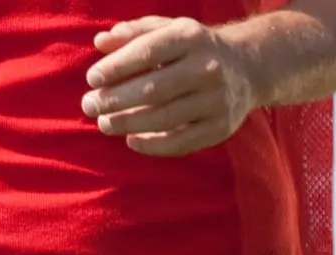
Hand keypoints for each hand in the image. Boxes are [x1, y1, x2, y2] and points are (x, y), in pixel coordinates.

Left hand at [83, 16, 256, 157]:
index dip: (117, 67)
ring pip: (166, 118)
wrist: (246, 69)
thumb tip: (100, 42)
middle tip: (89, 106)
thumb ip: (134, 33)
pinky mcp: (220, 128)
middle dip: (117, 99)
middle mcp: (206, 68)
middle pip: (154, 89)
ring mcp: (216, 101)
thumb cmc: (194, 48)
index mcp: (190, 37)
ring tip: (105, 124)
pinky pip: (182, 142)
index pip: (147, 53)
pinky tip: (131, 141)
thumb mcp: (168, 30)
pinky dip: (154, 145)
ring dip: (130, 124)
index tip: (91, 79)